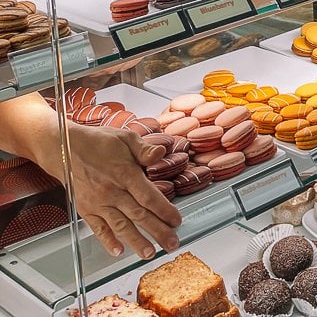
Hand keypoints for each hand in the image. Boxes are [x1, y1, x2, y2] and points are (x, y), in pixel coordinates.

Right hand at [65, 124, 181, 259]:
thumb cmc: (98, 142)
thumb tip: (161, 153)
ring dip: (136, 241)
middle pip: (138, 215)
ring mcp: (98, 202)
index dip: (164, 210)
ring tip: (149, 254)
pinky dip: (107, 241)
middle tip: (172, 244)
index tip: (177, 221)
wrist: (64, 148)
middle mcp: (111, 191)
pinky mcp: (85, 209)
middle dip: (157, 231)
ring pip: (120, 226)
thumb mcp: (126, 138)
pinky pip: (98, 228)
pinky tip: (118, 252)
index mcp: (125, 173)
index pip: (148, 197)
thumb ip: (145, 149)